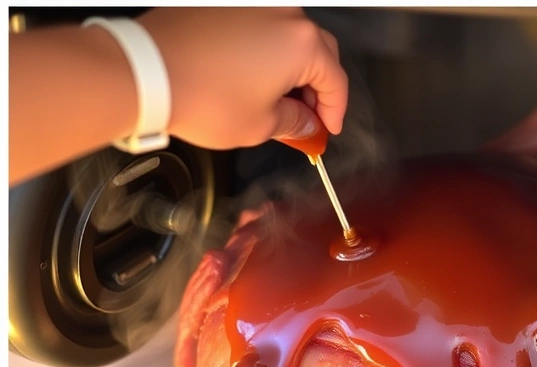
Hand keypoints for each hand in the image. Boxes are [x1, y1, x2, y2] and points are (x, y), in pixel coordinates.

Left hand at [137, 7, 347, 148]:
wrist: (145, 72)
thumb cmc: (200, 96)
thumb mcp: (259, 125)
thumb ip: (294, 123)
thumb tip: (306, 125)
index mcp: (302, 42)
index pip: (336, 80)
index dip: (335, 112)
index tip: (326, 129)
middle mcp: (283, 12)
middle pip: (318, 52)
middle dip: (317, 87)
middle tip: (306, 117)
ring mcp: (253, 3)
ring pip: (289, 36)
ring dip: (291, 67)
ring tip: (276, 98)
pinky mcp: (225, 3)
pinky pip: (259, 25)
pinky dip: (264, 50)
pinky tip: (252, 76)